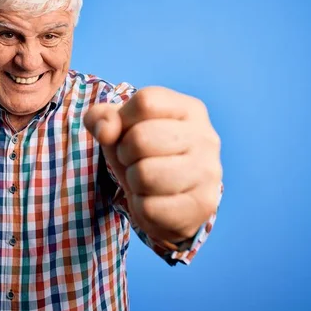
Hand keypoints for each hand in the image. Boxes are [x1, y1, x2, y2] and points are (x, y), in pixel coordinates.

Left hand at [84, 87, 221, 242]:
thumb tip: (106, 131)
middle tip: (136, 161)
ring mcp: (208, 172)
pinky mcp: (203, 205)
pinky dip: (141, 207)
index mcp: (189, 109)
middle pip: (140, 139)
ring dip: (133, 182)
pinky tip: (155, 201)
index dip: (123, 120)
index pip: (145, 102)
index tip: (127, 132)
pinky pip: (149, 208)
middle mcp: (206, 137)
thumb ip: (102, 118)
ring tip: (145, 181)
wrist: (172, 200)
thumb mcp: (119, 128)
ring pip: (144, 175)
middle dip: (124, 154)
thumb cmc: (144, 154)